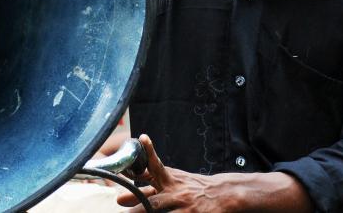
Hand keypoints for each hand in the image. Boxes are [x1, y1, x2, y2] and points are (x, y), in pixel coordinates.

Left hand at [116, 134, 235, 212]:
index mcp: (169, 178)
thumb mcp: (174, 179)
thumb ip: (151, 180)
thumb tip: (126, 184)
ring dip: (142, 211)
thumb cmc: (193, 187)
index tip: (143, 138)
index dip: (149, 152)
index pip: (156, 163)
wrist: (223, 194)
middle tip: (119, 199)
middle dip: (135, 199)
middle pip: (151, 197)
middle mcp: (174, 190)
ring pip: (158, 210)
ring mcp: (182, 204)